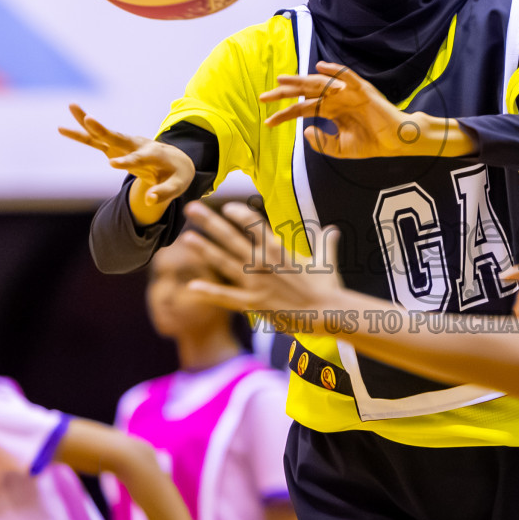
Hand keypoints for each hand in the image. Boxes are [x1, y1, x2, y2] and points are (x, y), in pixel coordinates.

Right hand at [58, 104, 195, 224]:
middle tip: (89, 119)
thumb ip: (164, 193)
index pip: (138, 159)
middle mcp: (137, 145)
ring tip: (71, 107)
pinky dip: (81, 133)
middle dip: (103, 130)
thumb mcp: (178, 185)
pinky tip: (62, 128)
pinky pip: (95, 140)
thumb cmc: (176, 174)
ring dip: (87, 121)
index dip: (126, 161)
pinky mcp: (114, 146)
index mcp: (153, 155)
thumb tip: (149, 201)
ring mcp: (124, 144)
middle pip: (118, 137)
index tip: (112, 164)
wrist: (175, 160)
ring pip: (103, 133)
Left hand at [180, 201, 345, 320]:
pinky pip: (226, 297)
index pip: (254, 223)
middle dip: (210, 222)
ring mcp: (255, 282)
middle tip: (191, 208)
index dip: (239, 213)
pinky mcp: (253, 303)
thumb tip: (332, 230)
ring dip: (204, 250)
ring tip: (186, 239)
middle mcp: (262, 262)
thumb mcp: (326, 259)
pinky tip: (192, 286)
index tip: (226, 207)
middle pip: (231, 237)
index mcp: (278, 248)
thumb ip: (325, 242)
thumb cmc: (327, 286)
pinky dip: (209, 292)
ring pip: (223, 262)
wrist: (327, 312)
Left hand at [262, 63, 467, 158]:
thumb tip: (307, 131)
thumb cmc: (371, 143)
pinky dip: (334, 70)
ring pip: (320, 83)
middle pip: (306, 92)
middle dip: (285, 93)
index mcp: (331, 110)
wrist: (395, 142)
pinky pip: (347, 76)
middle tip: (264, 96)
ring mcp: (348, 92)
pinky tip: (320, 67)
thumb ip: (322, 142)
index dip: (285, 114)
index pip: (303, 109)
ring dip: (301, 80)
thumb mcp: (341, 148)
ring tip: (283, 80)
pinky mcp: (362, 90)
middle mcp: (336, 99)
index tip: (268, 122)